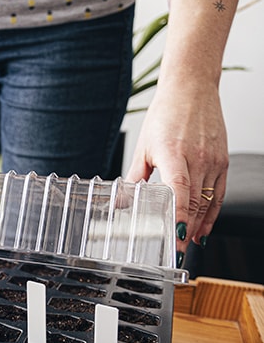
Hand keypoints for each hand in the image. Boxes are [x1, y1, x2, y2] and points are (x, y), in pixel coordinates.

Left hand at [125, 83, 227, 266]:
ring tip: (187, 243)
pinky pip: (219, 194)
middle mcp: (198, 159)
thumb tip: (120, 201)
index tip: (174, 240)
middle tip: (175, 252)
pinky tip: (203, 228)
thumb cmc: (165, 116)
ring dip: (198, 226)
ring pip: (208, 202)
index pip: (179, 193)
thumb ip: (135, 177)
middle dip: (185, 231)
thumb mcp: (143, 147)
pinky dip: (212, 214)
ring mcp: (213, 161)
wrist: (191, 91)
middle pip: (194, 204)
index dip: (177, 219)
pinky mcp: (222, 161)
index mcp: (174, 155)